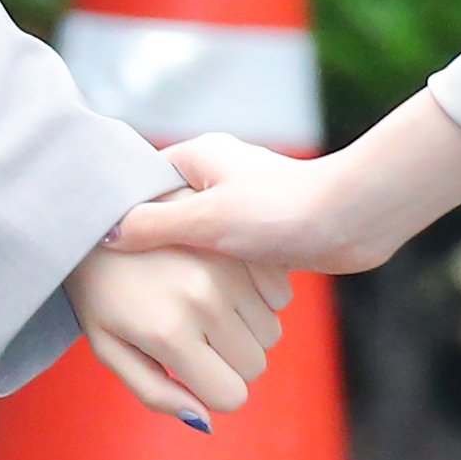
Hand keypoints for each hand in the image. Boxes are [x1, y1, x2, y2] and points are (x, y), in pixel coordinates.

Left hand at [65, 243, 290, 430]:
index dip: (212, 390)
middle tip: (195, 337)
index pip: (231, 396)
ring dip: (245, 331)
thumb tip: (206, 421)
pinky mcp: (243, 244)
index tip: (190, 369)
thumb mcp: (109, 348)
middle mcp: (206, 300)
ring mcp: (229, 267)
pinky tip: (226, 287)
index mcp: (169, 334)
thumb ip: (154, 392)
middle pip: (255, 367)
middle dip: (229, 363)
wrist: (99, 215)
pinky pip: (280, 296)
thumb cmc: (100, 291)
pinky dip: (260, 300)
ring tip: (206, 308)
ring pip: (271, 334)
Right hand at [107, 94, 460, 276]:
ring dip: (188, 266)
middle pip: (168, 213)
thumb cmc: (282, 211)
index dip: (123, 219)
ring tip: (162, 296)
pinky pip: (225, 255)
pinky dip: (215, 275)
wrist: (355, 218)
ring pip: (197, 238)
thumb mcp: (207, 220)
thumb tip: (110, 235)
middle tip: (130, 282)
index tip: (105, 254)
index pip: (142, 185)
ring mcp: (241, 202)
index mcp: (198, 158)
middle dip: (155, 248)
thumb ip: (155, 225)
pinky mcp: (263, 229)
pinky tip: (204, 301)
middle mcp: (217, 174)